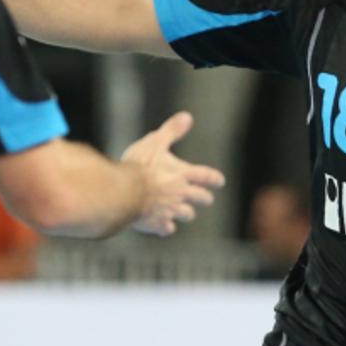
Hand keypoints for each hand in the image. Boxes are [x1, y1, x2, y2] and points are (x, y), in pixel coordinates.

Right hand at [120, 111, 225, 235]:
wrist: (124, 193)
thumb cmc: (139, 165)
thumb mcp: (156, 142)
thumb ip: (172, 131)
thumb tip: (187, 117)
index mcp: (182, 174)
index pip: (205, 176)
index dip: (213, 178)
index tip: (220, 181)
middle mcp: (180, 194)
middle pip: (200, 198)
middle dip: (204, 198)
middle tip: (208, 199)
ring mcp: (169, 210)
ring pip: (185, 214)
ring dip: (187, 213)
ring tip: (187, 214)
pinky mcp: (156, 223)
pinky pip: (166, 228)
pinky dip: (166, 227)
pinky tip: (166, 227)